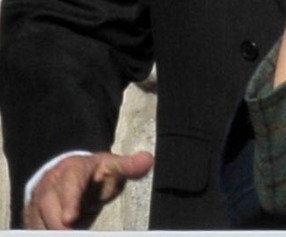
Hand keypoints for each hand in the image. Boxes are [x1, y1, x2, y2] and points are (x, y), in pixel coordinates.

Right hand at [23, 151, 153, 228]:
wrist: (72, 173)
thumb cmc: (96, 173)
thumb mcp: (113, 166)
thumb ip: (129, 166)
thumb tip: (148, 160)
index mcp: (73, 170)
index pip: (69, 184)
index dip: (68, 201)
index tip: (70, 219)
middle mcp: (51, 185)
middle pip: (47, 204)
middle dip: (56, 223)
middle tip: (70, 234)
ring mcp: (39, 200)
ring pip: (37, 219)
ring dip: (49, 231)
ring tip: (72, 234)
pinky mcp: (33, 215)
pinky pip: (34, 228)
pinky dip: (44, 234)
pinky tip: (60, 236)